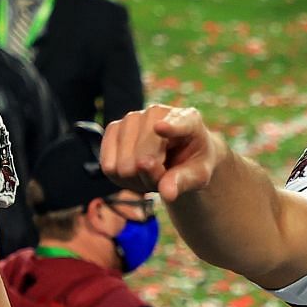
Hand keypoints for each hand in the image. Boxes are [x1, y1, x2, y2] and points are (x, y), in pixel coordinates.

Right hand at [101, 103, 223, 201]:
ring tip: (151, 173)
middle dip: (151, 178)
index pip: (179, 124)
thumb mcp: (198, 176)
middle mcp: (157, 113)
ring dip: (136, 180)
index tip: (160, 128)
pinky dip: (120, 179)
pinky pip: (108, 166)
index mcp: (189, 120)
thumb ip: (184, 181)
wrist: (179, 156)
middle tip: (163, 178)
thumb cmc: (192, 164)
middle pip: (143, 158)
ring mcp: (132, 118)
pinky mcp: (114, 129)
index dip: (169, 127)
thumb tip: (167, 193)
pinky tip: (134, 172)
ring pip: (123, 166)